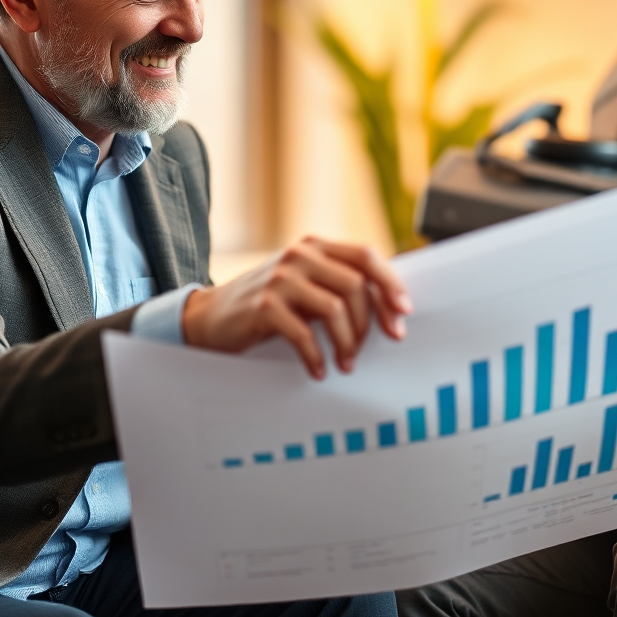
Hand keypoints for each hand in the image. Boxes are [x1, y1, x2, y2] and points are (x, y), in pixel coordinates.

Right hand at [182, 237, 412, 379]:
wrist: (212, 317)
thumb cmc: (269, 305)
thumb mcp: (306, 286)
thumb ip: (338, 286)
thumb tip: (391, 308)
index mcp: (316, 246)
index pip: (366, 256)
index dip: (391, 284)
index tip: (404, 314)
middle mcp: (300, 255)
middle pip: (356, 284)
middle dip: (370, 322)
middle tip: (370, 350)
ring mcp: (281, 278)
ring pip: (335, 308)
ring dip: (347, 342)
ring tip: (346, 364)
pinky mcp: (264, 305)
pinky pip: (304, 333)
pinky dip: (317, 356)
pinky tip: (319, 370)